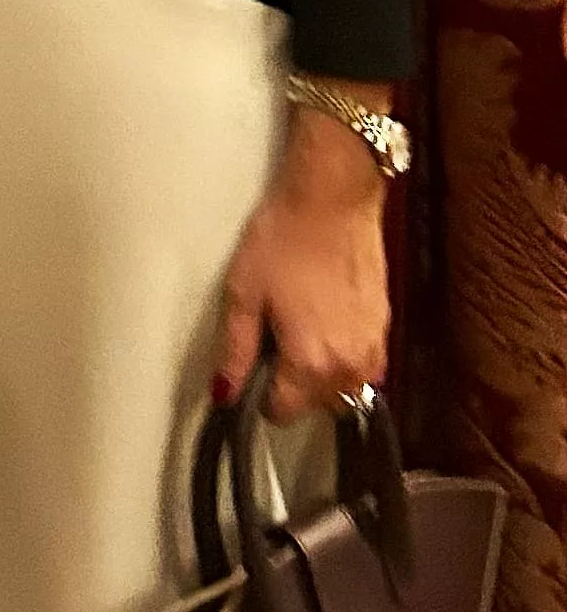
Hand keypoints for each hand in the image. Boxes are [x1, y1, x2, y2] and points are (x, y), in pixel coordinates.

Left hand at [214, 97, 392, 422]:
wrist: (333, 198)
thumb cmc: (285, 239)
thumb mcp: (243, 292)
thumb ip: (234, 350)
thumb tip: (224, 392)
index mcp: (311, 363)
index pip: (282, 413)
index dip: (259, 394)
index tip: (251, 366)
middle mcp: (351, 368)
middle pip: (314, 405)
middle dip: (291, 383)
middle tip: (272, 336)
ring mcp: (374, 350)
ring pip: (341, 388)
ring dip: (319, 373)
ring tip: (297, 324)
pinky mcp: (385, 329)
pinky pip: (361, 365)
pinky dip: (341, 355)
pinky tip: (322, 316)